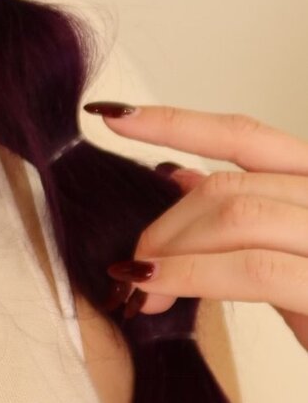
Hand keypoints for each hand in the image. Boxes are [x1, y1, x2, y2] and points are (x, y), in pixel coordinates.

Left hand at [90, 103, 307, 355]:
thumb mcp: (291, 258)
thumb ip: (245, 214)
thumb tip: (177, 174)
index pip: (247, 136)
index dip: (175, 122)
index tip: (112, 115)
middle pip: (229, 185)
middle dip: (165, 223)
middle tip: (131, 265)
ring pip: (235, 215)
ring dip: (171, 249)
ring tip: (138, 283)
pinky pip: (252, 268)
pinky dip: (193, 274)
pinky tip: (157, 287)